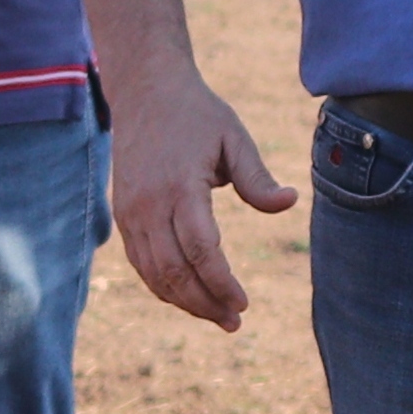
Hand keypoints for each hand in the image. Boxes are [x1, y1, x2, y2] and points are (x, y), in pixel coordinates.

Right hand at [104, 62, 294, 330]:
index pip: (201, 251)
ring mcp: (130, 212)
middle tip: (234, 322)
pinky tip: (188, 296)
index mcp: (179, 187)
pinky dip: (163, 286)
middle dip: (205, 304)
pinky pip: (141, 263)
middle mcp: (148, 205)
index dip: (221, 284)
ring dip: (184, 302)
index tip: (243, 303)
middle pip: (175, 272)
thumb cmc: (196, 113)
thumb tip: (289, 203)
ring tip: (216, 316)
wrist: (144, 91)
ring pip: (154, 275)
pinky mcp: (123, 215)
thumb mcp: (234, 137)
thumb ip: (257, 178)